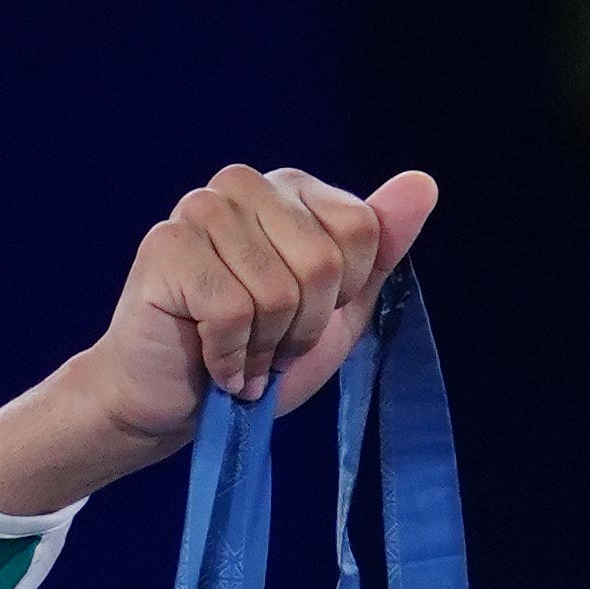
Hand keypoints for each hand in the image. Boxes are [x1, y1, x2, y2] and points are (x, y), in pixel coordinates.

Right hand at [0, 164, 440, 517]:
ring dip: (265, 348)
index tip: (307, 318)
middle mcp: (245, 185)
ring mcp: (200, 208)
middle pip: (322, 262)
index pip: (361, 230)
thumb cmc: (256, 356)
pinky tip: (214, 363)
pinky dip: (231, 358)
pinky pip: (233, 311)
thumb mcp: (337, 312)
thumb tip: (423, 183)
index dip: (341, 296)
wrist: (174, 405)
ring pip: (278, 291)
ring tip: (240, 354)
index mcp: (292, 190)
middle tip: (270, 345)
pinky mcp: (166, 246)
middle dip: (303, 328)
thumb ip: (379, 250)